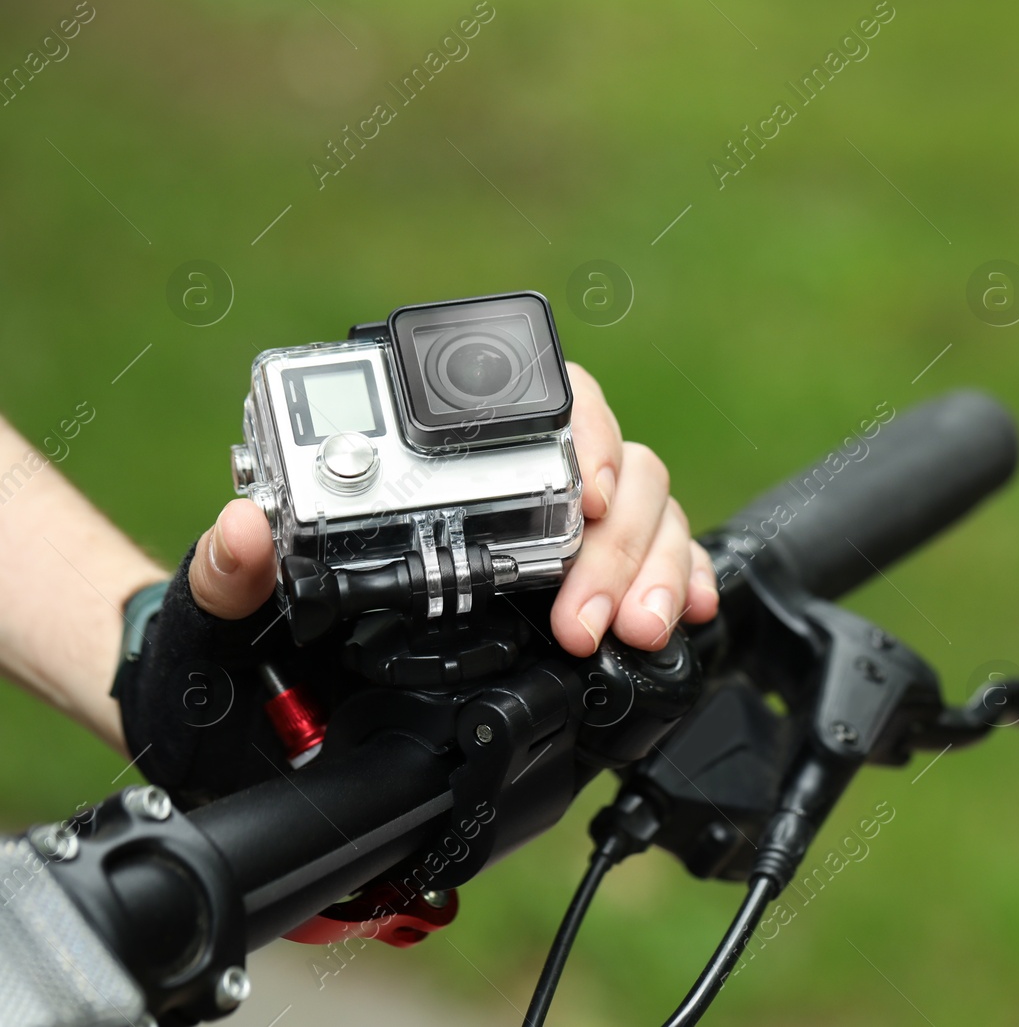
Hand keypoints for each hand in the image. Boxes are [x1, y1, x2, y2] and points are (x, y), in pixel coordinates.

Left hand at [188, 362, 719, 654]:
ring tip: (639, 632)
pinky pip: (664, 564)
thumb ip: (230, 571)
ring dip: (657, 568)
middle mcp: (514, 484)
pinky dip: (684, 582)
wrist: (269, 723)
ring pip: (653, 513)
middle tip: (587, 618)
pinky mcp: (588, 590)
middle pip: (616, 466)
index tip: (586, 496)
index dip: (583, 430)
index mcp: (441, 461)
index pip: (544, 397)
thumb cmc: (262, 652)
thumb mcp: (232, 614)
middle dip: (619, 541)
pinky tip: (685, 616)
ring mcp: (560, 536)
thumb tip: (246, 529)